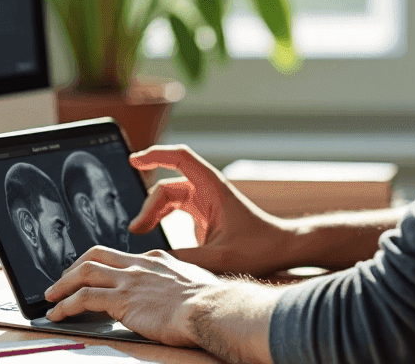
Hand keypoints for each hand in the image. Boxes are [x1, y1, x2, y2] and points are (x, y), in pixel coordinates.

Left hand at [43, 246, 220, 346]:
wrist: (213, 309)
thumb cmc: (211, 303)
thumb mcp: (193, 284)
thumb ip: (176, 284)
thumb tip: (175, 295)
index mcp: (156, 259)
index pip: (120, 256)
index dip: (101, 264)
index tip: (92, 273)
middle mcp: (139, 265)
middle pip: (95, 256)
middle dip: (74, 267)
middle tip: (62, 280)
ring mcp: (129, 280)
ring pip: (84, 274)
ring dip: (62, 285)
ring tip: (51, 297)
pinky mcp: (122, 299)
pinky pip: (84, 299)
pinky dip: (65, 305)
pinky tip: (58, 314)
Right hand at [130, 145, 293, 276]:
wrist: (280, 249)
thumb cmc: (258, 249)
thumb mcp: (218, 259)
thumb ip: (183, 259)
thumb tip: (152, 259)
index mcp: (212, 188)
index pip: (180, 158)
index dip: (155, 155)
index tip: (134, 160)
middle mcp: (207, 190)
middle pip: (167, 186)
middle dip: (148, 205)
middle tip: (135, 230)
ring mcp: (205, 201)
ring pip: (169, 197)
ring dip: (153, 212)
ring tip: (139, 233)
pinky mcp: (205, 213)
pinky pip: (176, 208)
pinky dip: (161, 217)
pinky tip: (152, 233)